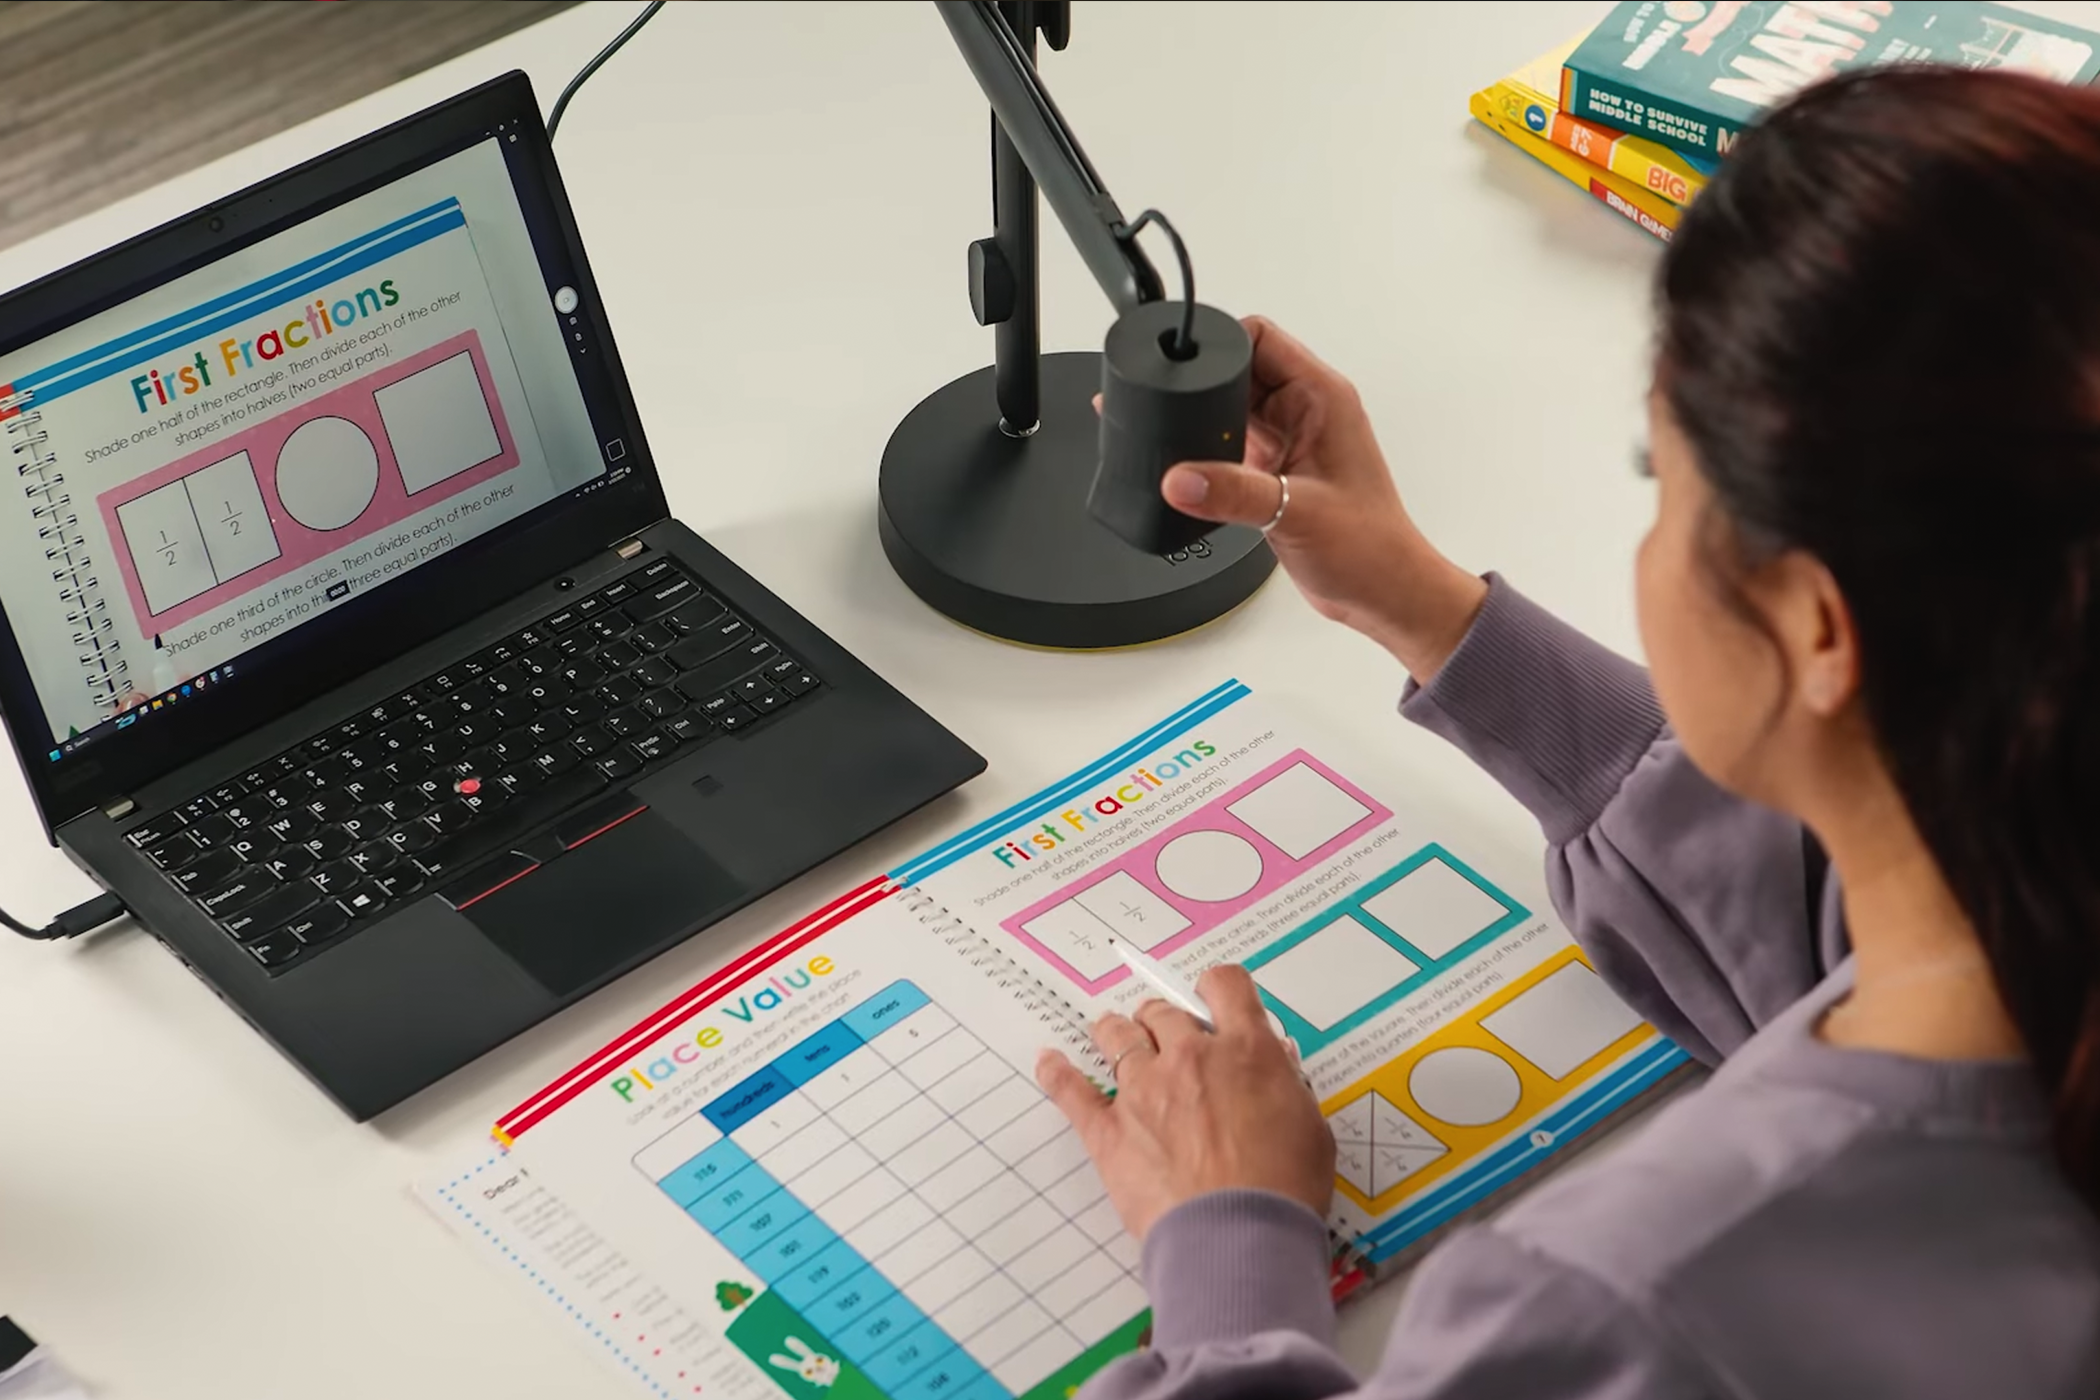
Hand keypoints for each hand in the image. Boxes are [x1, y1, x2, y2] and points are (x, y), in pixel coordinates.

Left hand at [1035, 965, 1335, 1241]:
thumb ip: (1287, 1088)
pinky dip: (1058, 1074)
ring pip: (1117, 1037)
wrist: (1239, 1239)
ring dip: (1117, 1034)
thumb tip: (1275, 1068)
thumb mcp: (1311, 1128)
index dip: (1218, 988)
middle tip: (1166, 1034)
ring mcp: (1143, 1091)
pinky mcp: (1109, 1131)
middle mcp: (1190, 1058)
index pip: (1225, 987)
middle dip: (1164, 1020)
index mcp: (1245, 1051)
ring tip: (1112, 1035)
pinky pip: (1073, 1091)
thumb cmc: (1283, 1191)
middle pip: (1163, 1013)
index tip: (1214, 997)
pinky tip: (1049, 1063)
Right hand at [1159, 316, 1487, 680]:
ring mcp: (1288, 439)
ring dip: (1202, 422)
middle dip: (1200, 385)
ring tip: (1174, 441)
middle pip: (1237, 370)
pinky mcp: (1273, 471)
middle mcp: (1304, 410)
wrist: (1382, 593)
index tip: (1180, 363)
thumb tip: (1180, 479)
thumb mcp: (1297, 513)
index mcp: (1321, 397)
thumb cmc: (1370, 546)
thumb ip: (1234, 493)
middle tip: (1168, 409)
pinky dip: (1206, 453)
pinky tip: (1189, 471)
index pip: (1259, 337)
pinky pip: (1230, 444)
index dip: (1217, 342)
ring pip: (1230, 408)